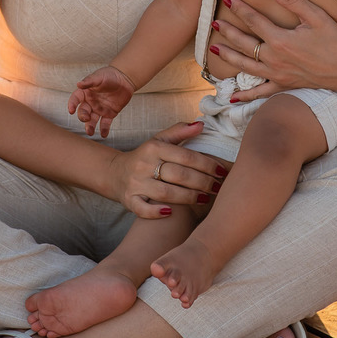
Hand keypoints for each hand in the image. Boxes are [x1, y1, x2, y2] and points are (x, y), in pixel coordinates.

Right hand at [67, 66, 135, 137]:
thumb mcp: (99, 76)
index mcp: (85, 93)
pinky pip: (105, 123)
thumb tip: (78, 84)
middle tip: (86, 118)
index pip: (75, 99)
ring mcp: (99, 109)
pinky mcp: (109, 114)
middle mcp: (91, 102)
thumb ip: (90, 81)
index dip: (72, 104)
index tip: (71, 110)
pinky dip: (104, 129)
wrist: (124, 79)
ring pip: (92, 120)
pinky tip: (104, 134)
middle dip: (83, 116)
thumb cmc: (109, 75)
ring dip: (90, 127)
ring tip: (90, 132)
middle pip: (83, 112)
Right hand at [107, 121, 225, 218]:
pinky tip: (171, 213)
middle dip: (202, 182)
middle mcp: (144, 164)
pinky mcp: (129, 200)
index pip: (186, 156)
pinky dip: (156, 212)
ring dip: (188, 197)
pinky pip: (142, 209)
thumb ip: (180, 131)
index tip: (221, 171)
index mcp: (154, 148)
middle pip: (179, 175)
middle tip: (218, 187)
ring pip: (166, 193)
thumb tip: (201, 124)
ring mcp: (136, 183)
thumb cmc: (145, 157)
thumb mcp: (160, 140)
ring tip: (205, 199)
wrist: (114, 173)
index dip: (206, 164)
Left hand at [213, 0, 336, 100]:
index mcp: (281, 40)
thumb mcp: (316, 16)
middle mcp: (274, 58)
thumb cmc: (335, 40)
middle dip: (227, 32)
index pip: (254, 21)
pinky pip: (260, 92)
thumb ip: (293, 0)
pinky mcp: (283, 86)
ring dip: (228, 56)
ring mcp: (277, 74)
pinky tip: (231, 98)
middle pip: (244, 43)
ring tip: (213, 49)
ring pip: (246, 66)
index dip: (240, 9)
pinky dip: (245, 96)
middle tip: (213, 22)